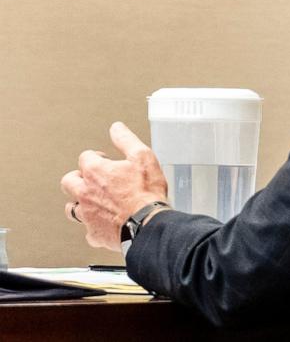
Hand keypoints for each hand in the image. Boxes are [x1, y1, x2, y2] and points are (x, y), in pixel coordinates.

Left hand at [61, 122, 168, 250]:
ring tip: (92, 201)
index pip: (85, 157)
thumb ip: (126, 140)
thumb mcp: (142, 157)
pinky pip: (87, 229)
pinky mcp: (94, 233)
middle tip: (92, 179)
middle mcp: (85, 192)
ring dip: (80, 202)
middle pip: (68, 181)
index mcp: (95, 172)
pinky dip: (94, 225)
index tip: (107, 160)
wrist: (148, 224)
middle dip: (78, 178)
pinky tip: (103, 223)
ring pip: (71, 207)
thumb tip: (116, 128)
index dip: (97, 157)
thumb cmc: (146, 192)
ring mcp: (87, 214)